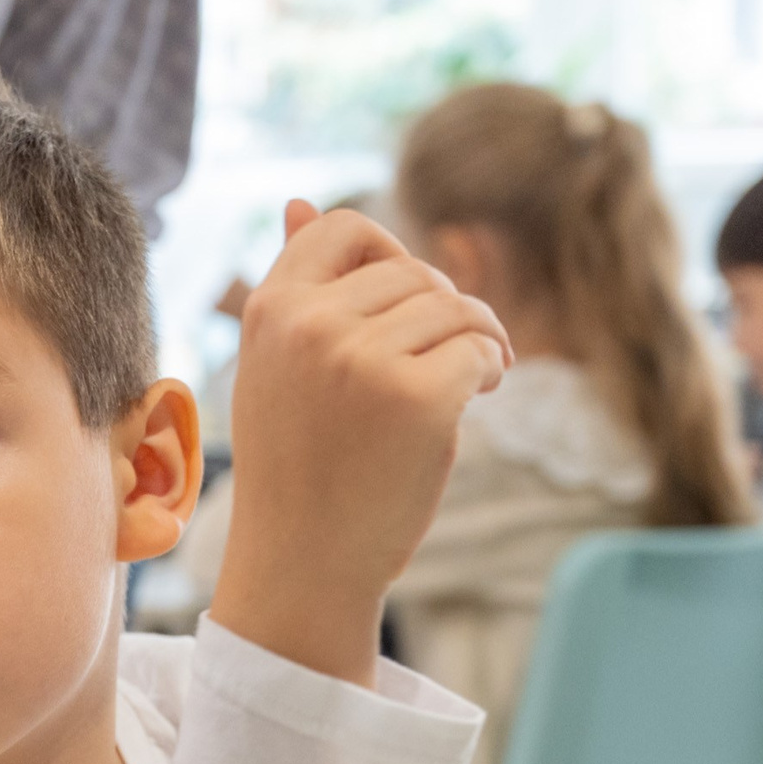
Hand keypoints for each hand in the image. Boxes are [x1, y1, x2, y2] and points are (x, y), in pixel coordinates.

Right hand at [207, 202, 508, 686]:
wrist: (304, 563)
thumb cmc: (295, 466)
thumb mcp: (275, 366)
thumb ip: (296, 287)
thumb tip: (299, 200)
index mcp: (270, 310)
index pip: (341, 226)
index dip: (387, 254)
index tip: (403, 303)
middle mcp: (312, 325)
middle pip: (411, 271)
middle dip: (442, 308)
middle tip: (448, 355)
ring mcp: (363, 360)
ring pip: (454, 306)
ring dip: (479, 336)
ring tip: (475, 375)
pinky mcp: (419, 397)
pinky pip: (481, 347)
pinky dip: (493, 367)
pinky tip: (484, 394)